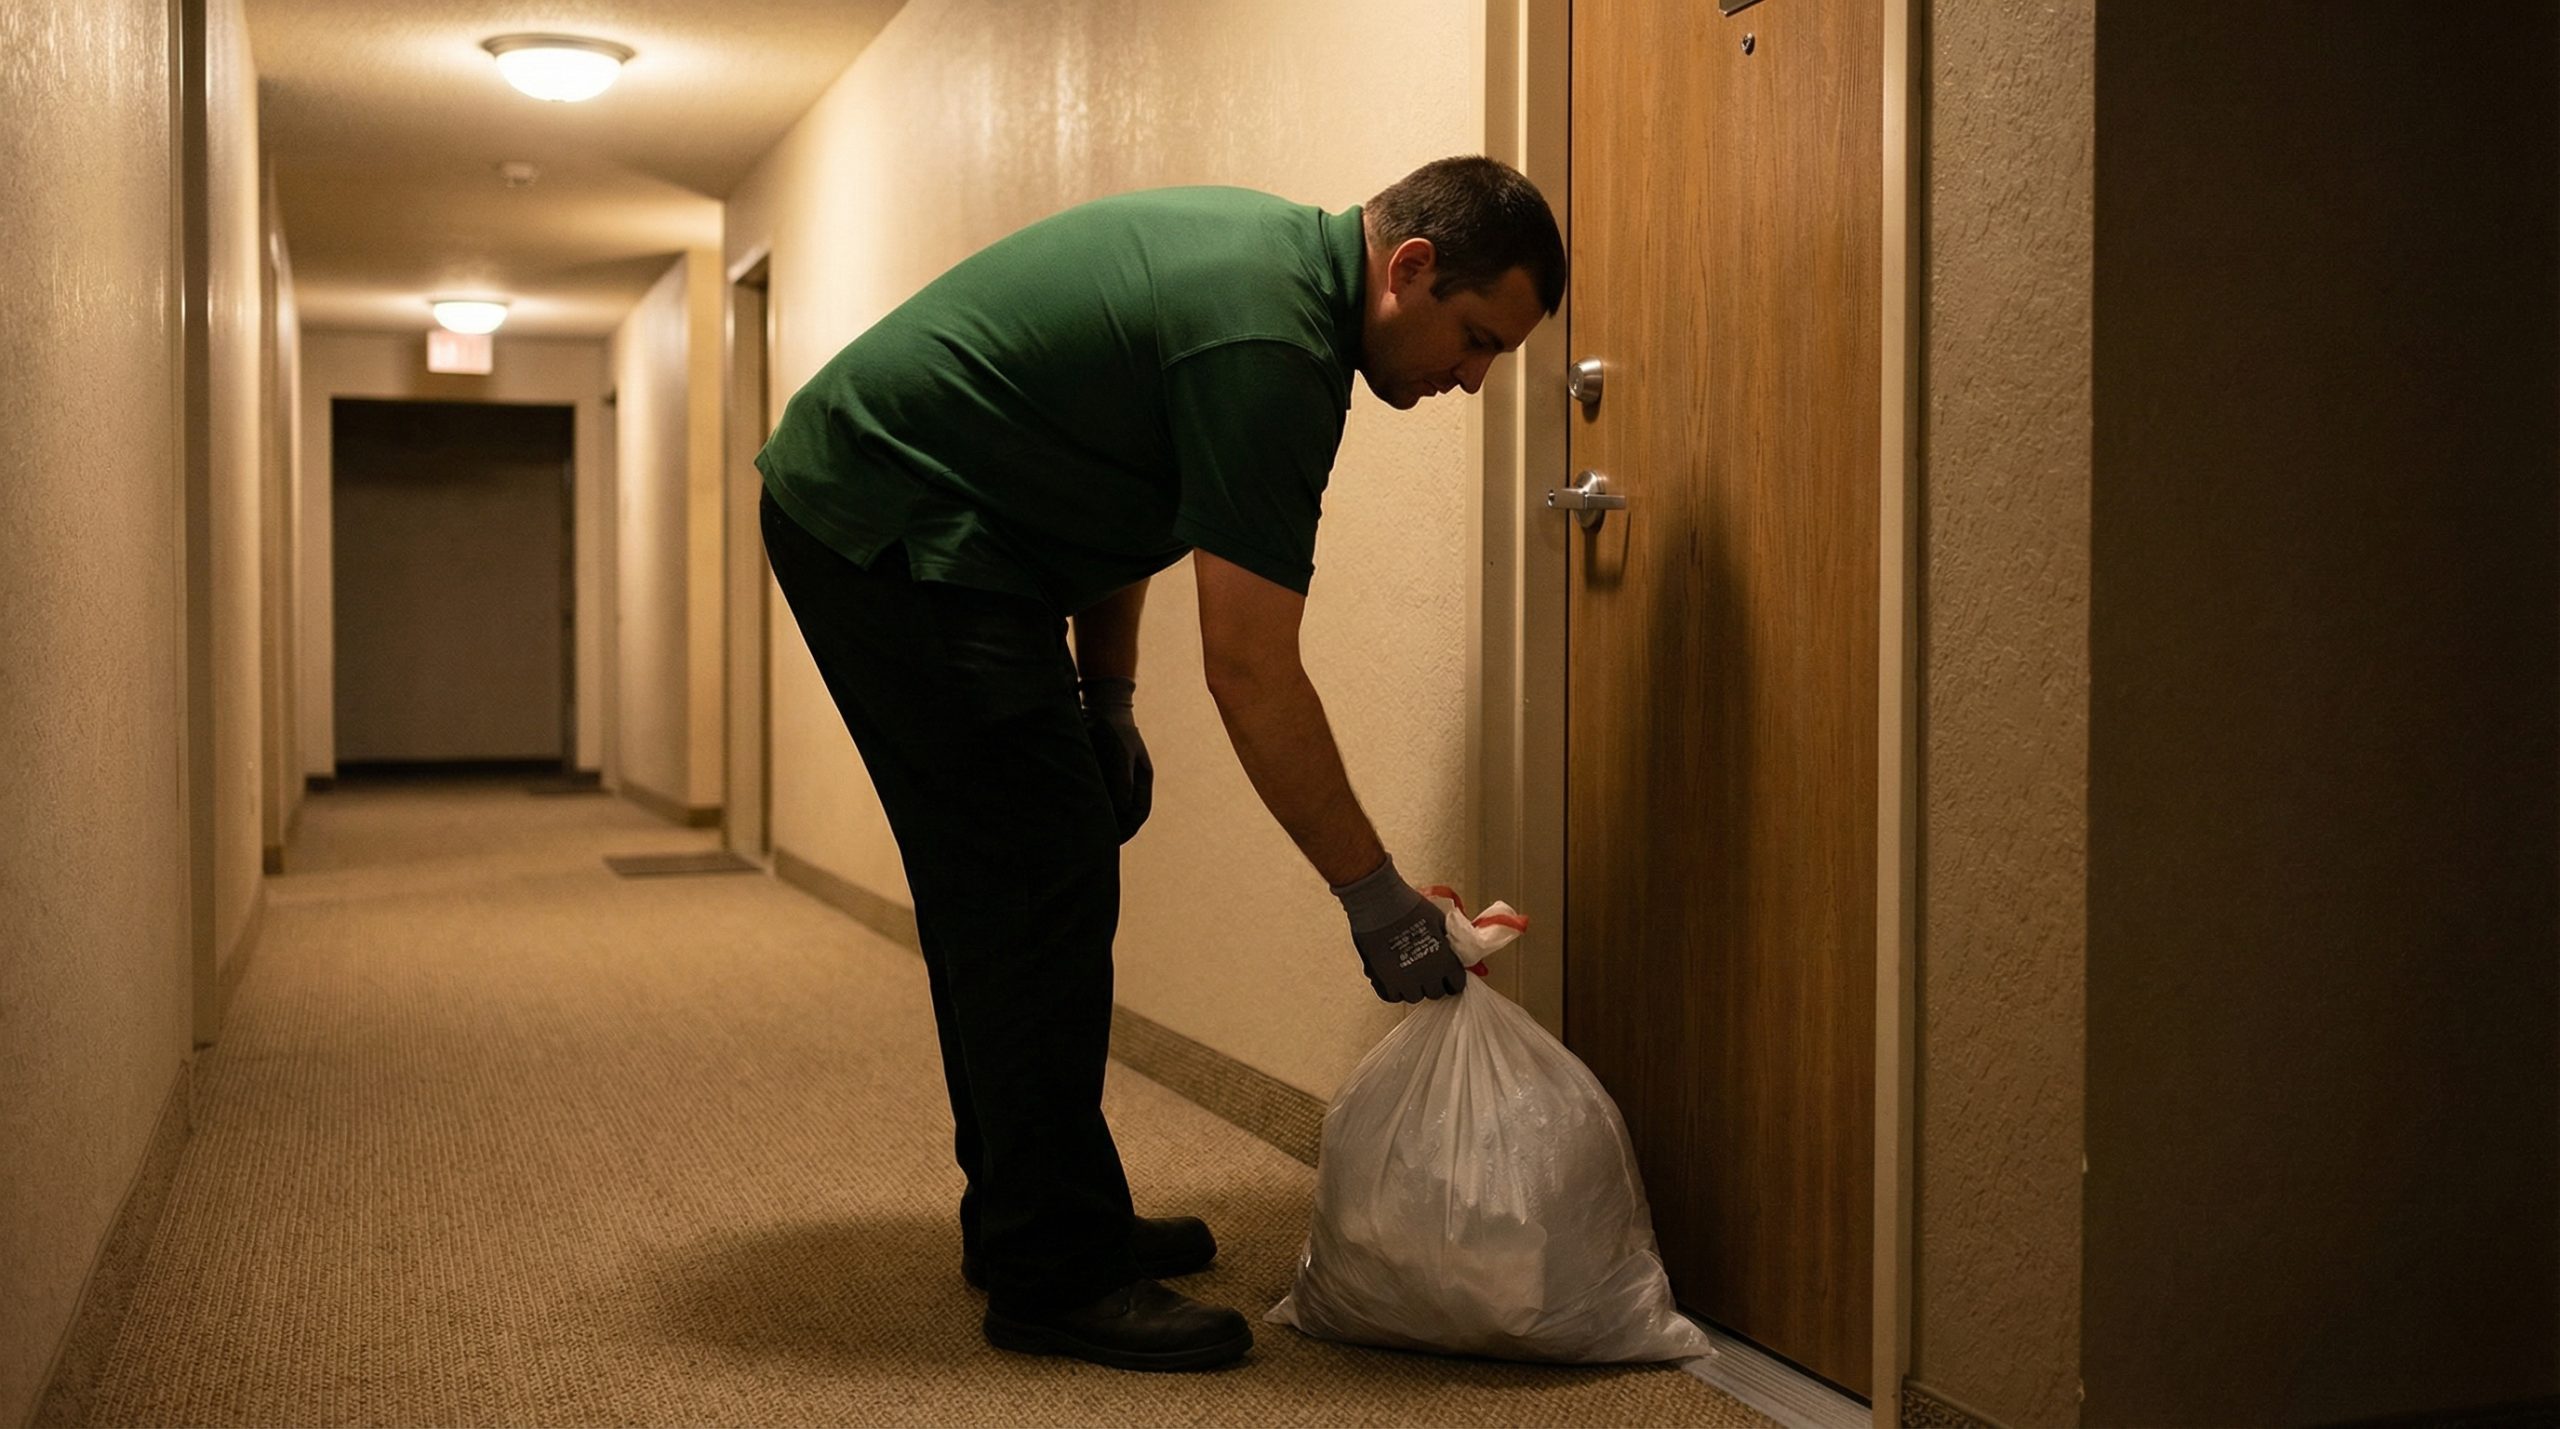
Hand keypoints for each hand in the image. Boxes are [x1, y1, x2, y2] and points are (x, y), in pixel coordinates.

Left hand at [1079, 676, 1151, 842]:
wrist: (1102, 705)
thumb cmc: (1114, 729)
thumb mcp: (1121, 754)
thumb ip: (1122, 782)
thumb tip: (1122, 810)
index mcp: (1142, 777)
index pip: (1139, 812)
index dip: (1129, 829)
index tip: (1114, 841)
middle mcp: (1131, 780)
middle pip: (1127, 813)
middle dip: (1116, 830)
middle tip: (1100, 844)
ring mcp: (1118, 777)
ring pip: (1114, 806)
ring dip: (1104, 819)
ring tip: (1089, 833)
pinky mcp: (1103, 773)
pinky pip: (1101, 796)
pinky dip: (1094, 807)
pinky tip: (1080, 813)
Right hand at [1330, 856, 1467, 1002]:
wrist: (1379, 903)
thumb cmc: (1409, 906)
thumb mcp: (1439, 920)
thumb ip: (1449, 940)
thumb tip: (1454, 949)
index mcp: (1444, 961)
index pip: (1456, 984)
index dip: (1453, 980)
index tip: (1449, 977)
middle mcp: (1425, 975)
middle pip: (1435, 993)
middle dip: (1434, 984)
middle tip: (1430, 974)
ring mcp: (1402, 980)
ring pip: (1413, 997)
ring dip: (1414, 988)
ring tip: (1411, 976)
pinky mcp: (1382, 979)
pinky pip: (1391, 996)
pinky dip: (1394, 990)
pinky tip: (1395, 979)